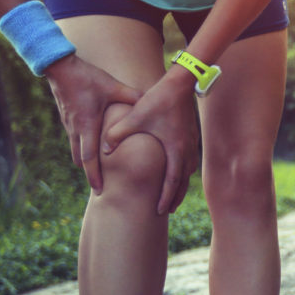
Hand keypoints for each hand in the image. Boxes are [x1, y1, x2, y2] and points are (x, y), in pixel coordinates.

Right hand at [44, 54, 139, 194]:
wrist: (59, 67)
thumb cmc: (87, 77)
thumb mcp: (113, 87)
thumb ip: (132, 97)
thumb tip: (151, 102)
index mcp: (88, 126)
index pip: (89, 158)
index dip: (94, 176)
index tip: (99, 191)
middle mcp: (76, 129)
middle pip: (81, 159)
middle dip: (90, 174)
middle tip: (99, 189)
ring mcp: (69, 125)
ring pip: (76, 150)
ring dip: (85, 161)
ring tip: (95, 172)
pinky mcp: (67, 118)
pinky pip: (74, 139)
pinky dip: (81, 148)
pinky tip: (90, 149)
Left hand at [102, 68, 199, 213]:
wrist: (180, 83)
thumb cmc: (158, 100)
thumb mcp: (135, 117)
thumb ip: (117, 134)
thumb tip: (103, 150)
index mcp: (175, 149)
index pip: (172, 181)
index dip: (166, 197)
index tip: (161, 210)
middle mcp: (186, 150)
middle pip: (183, 182)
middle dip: (175, 197)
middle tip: (168, 211)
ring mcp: (191, 143)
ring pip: (188, 172)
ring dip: (181, 185)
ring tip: (173, 195)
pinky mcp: (192, 136)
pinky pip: (189, 161)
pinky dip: (184, 172)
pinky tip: (178, 172)